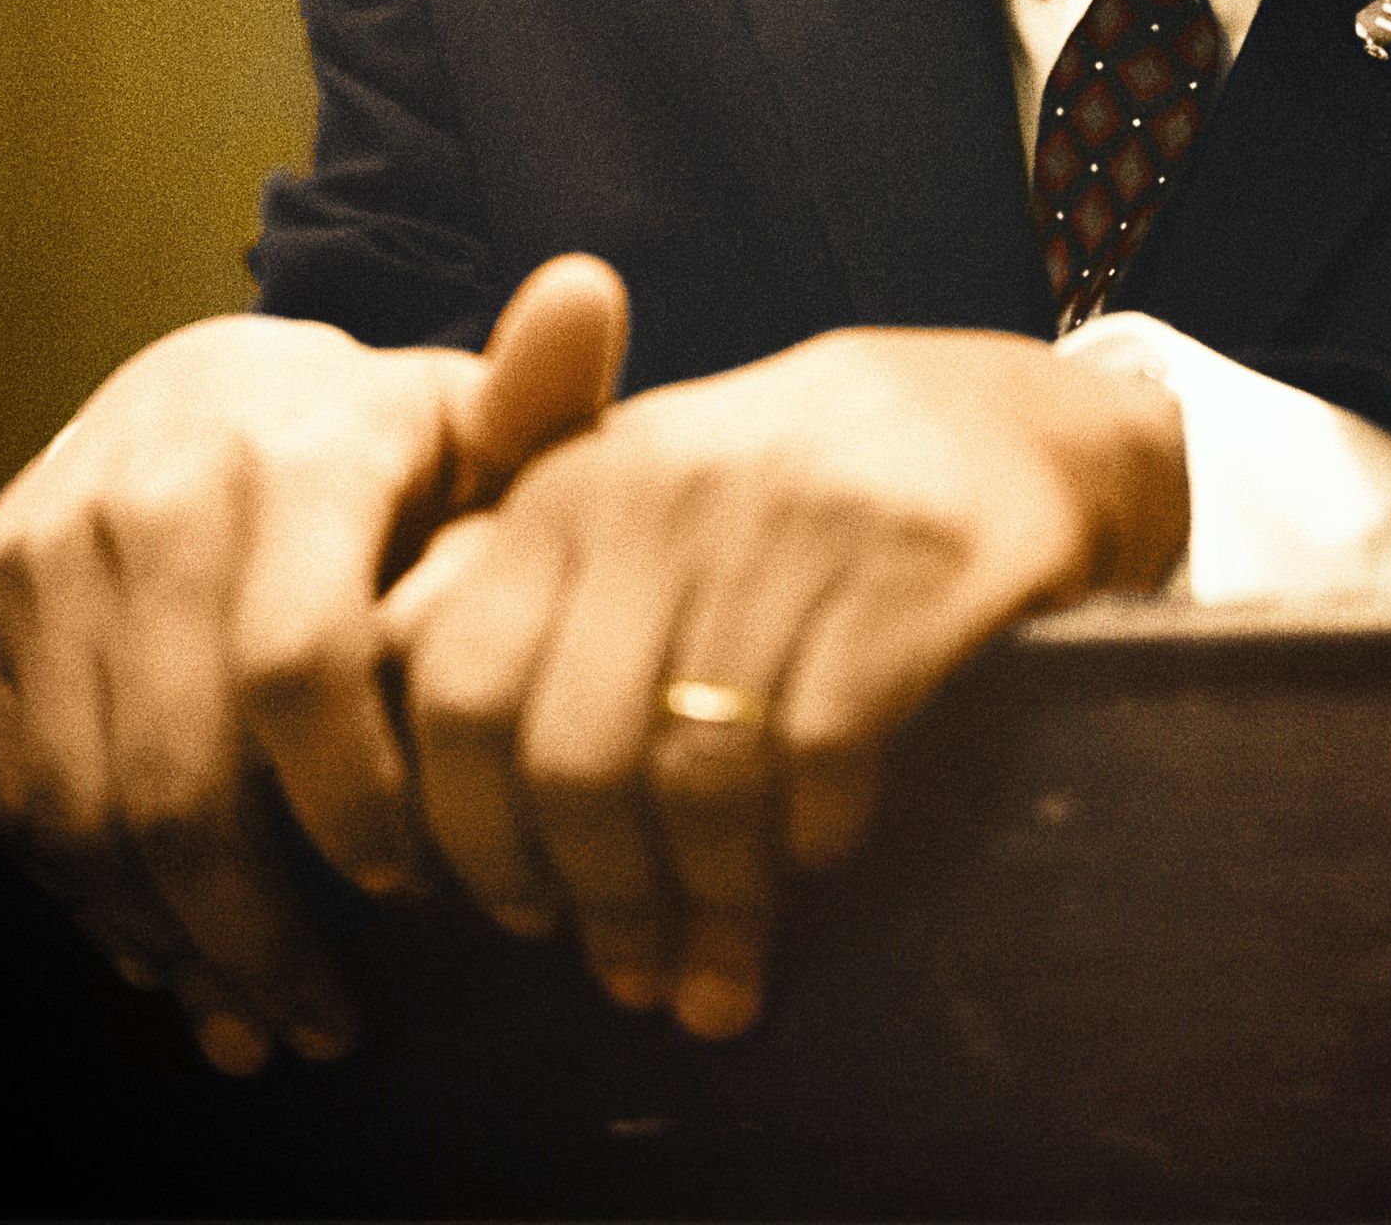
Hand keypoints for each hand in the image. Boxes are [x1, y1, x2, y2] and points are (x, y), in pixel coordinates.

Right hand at [0, 256, 625, 1073]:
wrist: (202, 390)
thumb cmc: (380, 445)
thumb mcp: (471, 423)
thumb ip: (541, 401)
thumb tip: (591, 293)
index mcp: (296, 451)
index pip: (301, 666)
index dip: (354, 802)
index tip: (415, 884)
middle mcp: (153, 494)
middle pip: (182, 772)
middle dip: (261, 926)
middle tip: (331, 1016)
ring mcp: (45, 552)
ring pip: (86, 807)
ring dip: (172, 938)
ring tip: (258, 1009)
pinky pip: (13, 796)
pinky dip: (88, 898)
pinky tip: (167, 951)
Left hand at [391, 312, 1187, 1041]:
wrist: (996, 416)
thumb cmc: (781, 489)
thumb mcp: (635, 500)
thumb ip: (512, 590)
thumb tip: (394, 742)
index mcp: (574, 484)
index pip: (457, 686)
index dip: (466, 830)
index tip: (507, 911)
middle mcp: (667, 492)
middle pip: (569, 757)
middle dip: (591, 900)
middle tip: (623, 971)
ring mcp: (793, 526)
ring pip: (698, 776)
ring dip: (704, 907)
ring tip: (714, 974)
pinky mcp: (912, 570)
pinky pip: (823, 755)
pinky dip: (811, 838)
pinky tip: (818, 856)